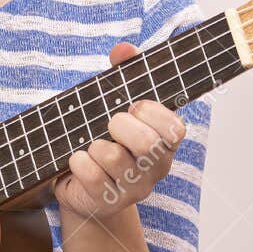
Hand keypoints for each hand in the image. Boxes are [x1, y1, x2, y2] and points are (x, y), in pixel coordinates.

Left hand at [52, 41, 185, 221]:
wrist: (83, 188)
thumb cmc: (104, 139)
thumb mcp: (113, 105)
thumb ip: (122, 74)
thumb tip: (124, 48)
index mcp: (166, 142)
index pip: (175, 128)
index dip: (151, 112)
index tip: (133, 106)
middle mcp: (157, 168)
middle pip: (149, 145)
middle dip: (121, 126)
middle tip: (109, 124)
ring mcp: (135, 189)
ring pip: (115, 159)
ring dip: (95, 145)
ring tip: (91, 146)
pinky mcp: (109, 202)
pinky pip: (92, 177)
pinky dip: (79, 162)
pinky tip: (77, 160)